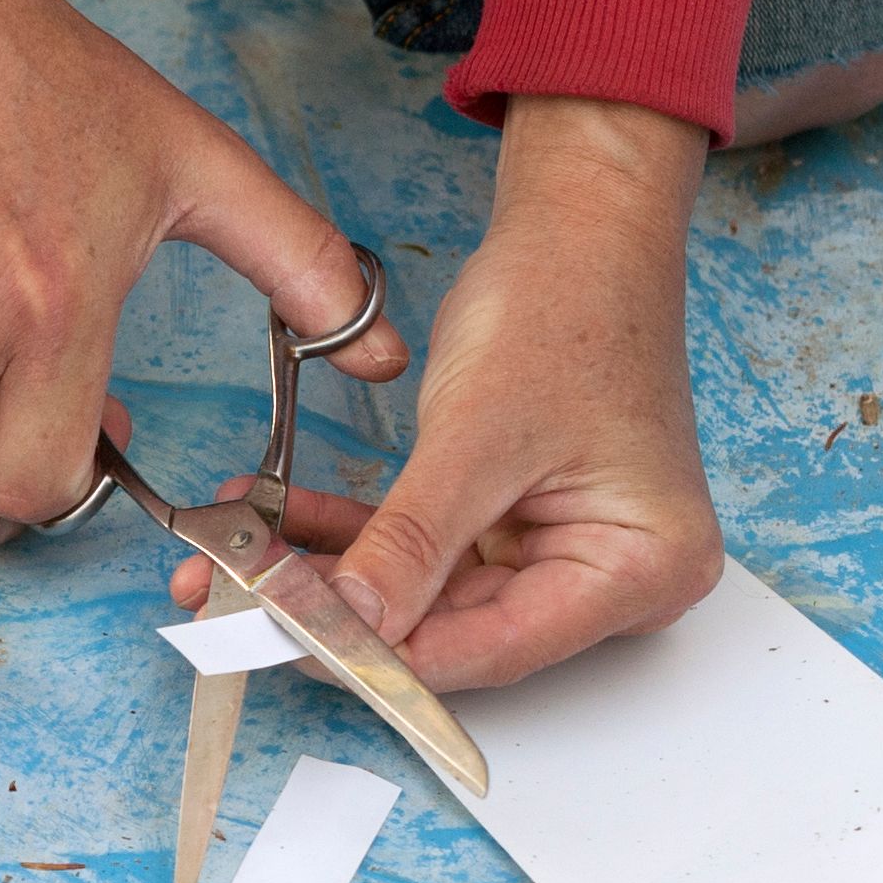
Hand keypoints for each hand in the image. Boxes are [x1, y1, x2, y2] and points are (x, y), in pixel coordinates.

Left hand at [172, 96, 724, 687]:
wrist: (576, 226)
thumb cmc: (567, 305)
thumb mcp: (478, 433)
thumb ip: (413, 539)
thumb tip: (347, 621)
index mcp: (644, 567)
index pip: (496, 648)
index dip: (386, 655)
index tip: (291, 642)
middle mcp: (617, 575)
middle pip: (461, 631)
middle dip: (348, 616)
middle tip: (244, 606)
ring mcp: (565, 549)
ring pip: (430, 596)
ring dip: (337, 577)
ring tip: (239, 563)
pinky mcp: (517, 522)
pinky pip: (426, 552)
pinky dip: (360, 538)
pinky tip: (281, 527)